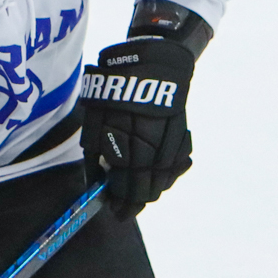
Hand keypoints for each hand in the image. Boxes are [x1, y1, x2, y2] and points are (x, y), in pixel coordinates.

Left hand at [80, 38, 194, 218]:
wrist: (152, 65)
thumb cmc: (115, 92)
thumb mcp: (94, 123)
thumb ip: (94, 158)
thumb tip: (95, 185)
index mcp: (127, 148)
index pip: (126, 190)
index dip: (120, 204)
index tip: (115, 212)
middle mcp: (151, 150)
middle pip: (147, 190)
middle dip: (135, 202)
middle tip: (126, 208)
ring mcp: (170, 144)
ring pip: (164, 180)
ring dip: (152, 189)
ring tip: (140, 192)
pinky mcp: (182, 136)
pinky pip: (178, 164)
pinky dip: (169, 173)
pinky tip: (160, 173)